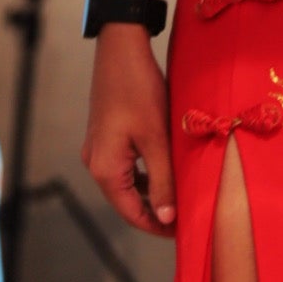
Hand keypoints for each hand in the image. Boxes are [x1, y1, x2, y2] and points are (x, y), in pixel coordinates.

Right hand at [82, 26, 175, 235]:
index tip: (184, 232)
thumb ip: (162, 180)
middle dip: (156, 211)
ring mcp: (98, 149)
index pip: (132, 213)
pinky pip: (124, 167)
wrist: (121, 49)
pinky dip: (144, 175)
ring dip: (151, 193)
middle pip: (126, 201)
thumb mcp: (156, 139)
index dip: (158, 226)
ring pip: (126, 184)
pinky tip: (164, 173)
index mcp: (104, 168)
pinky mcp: (105, 136)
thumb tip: (168, 217)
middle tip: (187, 217)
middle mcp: (95, 162)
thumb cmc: (139, 91)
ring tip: (180, 198)